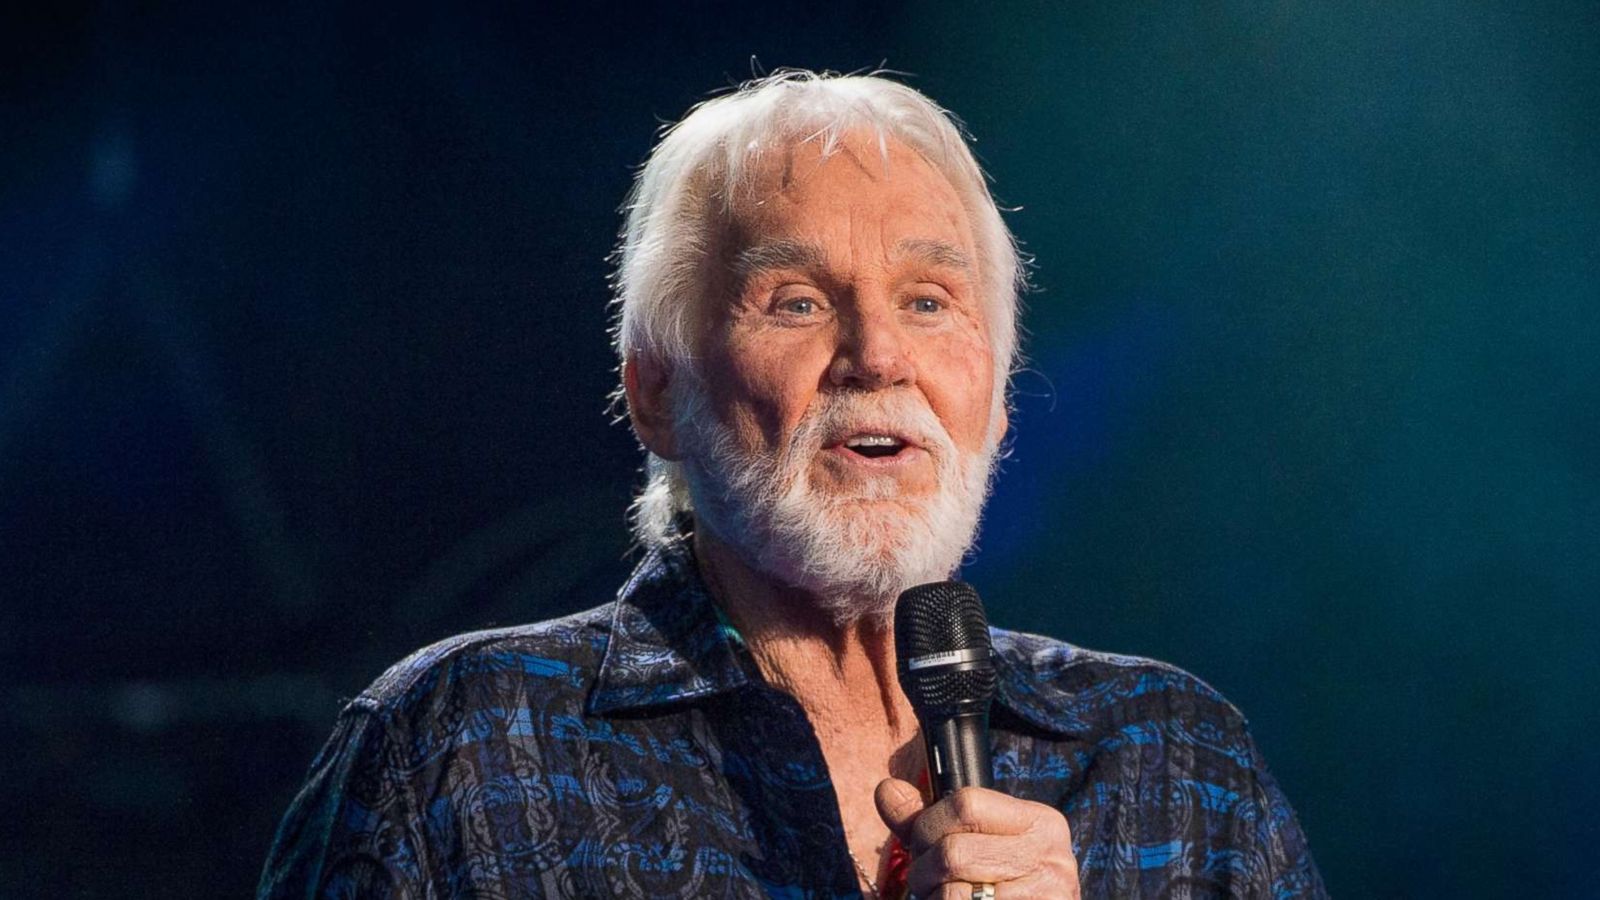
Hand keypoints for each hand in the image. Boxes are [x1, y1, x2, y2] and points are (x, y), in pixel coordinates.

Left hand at [875, 778, 1080, 898]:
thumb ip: (928, 819)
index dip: (929, 825)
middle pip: (953, 852)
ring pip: (954, 894)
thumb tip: (887, 790)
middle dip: (924, 870)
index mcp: (1039, 821)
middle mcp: (1050, 854)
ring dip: (935, 898)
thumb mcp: (976, 842)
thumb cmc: (1003, 883)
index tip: (923, 844)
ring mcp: (1046, 893)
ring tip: (945, 897)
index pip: (966, 804)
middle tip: (929, 881)